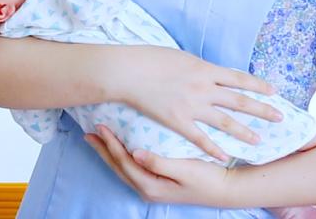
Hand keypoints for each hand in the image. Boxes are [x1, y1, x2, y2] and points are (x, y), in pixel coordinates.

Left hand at [85, 125, 238, 206]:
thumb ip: (159, 163)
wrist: (226, 189)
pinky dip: (122, 156)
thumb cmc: (208, 178)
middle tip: (89, 132)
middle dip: (103, 149)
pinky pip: (133, 167)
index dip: (110, 144)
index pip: (123, 162)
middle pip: (118, 167)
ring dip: (110, 153)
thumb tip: (135, 153)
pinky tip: (120, 146)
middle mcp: (147, 188)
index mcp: (151, 186)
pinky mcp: (157, 181)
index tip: (101, 127)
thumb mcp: (185, 170)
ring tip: (98, 139)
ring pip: (123, 168)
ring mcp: (152, 186)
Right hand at [105, 46, 281, 160]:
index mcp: (205, 69)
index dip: (257, 85)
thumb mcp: (181, 57)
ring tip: (259, 140)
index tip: (273, 91)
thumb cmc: (150, 59)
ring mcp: (191, 106)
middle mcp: (203, 88)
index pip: (239, 79)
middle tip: (279, 117)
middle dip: (261, 109)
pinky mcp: (177, 120)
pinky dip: (214, 148)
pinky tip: (225, 156)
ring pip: (225, 121)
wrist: (129, 71)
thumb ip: (198, 67)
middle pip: (239, 100)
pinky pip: (200, 138)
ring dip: (244, 131)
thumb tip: (209, 71)